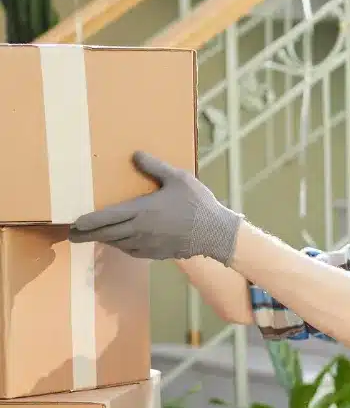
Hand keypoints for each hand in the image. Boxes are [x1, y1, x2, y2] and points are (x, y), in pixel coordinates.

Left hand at [68, 151, 241, 263]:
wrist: (216, 233)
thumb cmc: (198, 204)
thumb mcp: (179, 179)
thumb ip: (155, 167)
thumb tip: (135, 154)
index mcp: (141, 211)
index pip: (106, 218)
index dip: (88, 222)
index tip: (74, 224)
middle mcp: (140, 230)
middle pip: (106, 234)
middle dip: (88, 235)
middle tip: (73, 235)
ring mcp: (148, 244)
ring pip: (118, 244)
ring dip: (105, 240)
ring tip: (96, 236)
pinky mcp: (157, 253)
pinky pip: (133, 251)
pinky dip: (123, 246)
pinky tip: (122, 242)